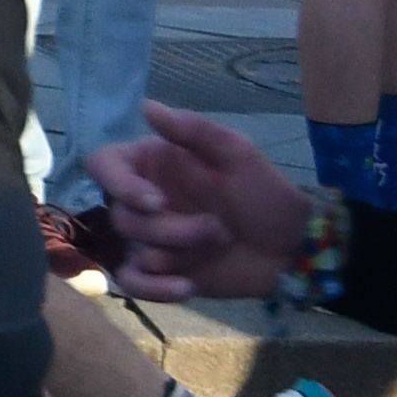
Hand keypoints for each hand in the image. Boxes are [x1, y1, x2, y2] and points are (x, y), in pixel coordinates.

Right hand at [91, 100, 304, 300]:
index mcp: (153, 166)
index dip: (119, 184)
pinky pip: (134, 284)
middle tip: (216, 228)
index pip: (104, 165)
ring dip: (175, 252)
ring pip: (131, 248)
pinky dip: (155, 289)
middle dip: (168, 228)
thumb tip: (147, 106)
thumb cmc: (266, 194)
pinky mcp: (160, 273)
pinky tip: (186, 287)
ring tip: (218, 246)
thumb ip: (194, 130)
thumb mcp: (238, 154)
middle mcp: (143, 201)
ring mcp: (150, 240)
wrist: (292, 248)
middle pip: (122, 215)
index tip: (155, 201)